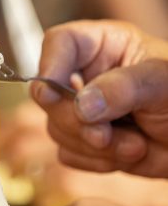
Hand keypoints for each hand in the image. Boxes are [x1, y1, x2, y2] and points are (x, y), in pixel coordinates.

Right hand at [31, 20, 167, 177]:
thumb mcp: (163, 83)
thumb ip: (123, 88)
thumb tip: (82, 106)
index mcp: (103, 47)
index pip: (59, 43)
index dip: (50, 65)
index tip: (52, 92)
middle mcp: (86, 76)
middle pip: (49, 95)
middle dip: (77, 122)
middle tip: (106, 135)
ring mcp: (82, 111)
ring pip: (56, 129)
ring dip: (94, 146)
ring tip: (136, 145)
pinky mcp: (84, 142)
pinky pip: (68, 154)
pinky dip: (95, 162)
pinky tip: (125, 155)